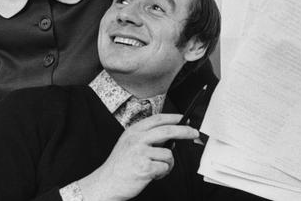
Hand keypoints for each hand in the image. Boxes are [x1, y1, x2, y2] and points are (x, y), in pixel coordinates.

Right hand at [77, 114, 198, 200]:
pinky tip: (153, 175)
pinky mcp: (144, 167)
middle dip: (185, 131)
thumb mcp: (129, 144)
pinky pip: (164, 167)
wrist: (106, 183)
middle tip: (194, 133)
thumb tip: (169, 136)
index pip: (157, 119)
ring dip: (168, 164)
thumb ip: (146, 138)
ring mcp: (140, 153)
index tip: (184, 118)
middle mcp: (137, 139)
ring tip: (158, 169)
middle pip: (168, 130)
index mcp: (133, 131)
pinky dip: (162, 173)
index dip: (173, 117)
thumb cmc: (119, 166)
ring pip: (168, 154)